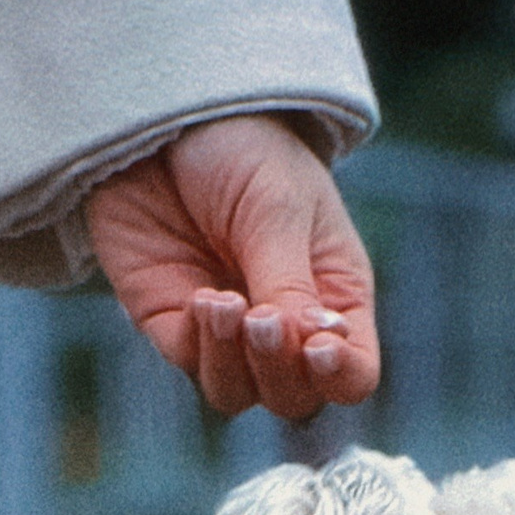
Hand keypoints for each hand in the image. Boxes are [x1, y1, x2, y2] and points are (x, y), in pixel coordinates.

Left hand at [84, 114, 379, 421]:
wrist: (162, 117)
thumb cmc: (241, 147)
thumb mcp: (278, 209)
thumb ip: (289, 284)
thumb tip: (311, 346)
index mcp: (333, 291)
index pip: (352, 370)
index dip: (341, 375)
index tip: (320, 347)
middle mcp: (285, 323)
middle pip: (294, 397)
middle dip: (280, 370)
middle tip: (263, 318)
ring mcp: (227, 331)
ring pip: (241, 394)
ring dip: (235, 362)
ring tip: (222, 302)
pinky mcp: (175, 326)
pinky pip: (194, 369)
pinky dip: (200, 346)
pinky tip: (201, 298)